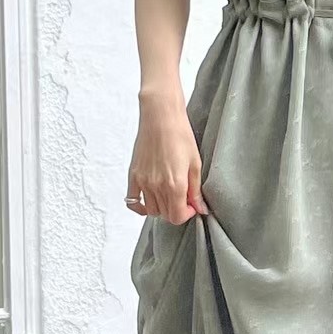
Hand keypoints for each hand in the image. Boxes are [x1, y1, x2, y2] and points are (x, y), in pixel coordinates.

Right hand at [125, 86, 208, 223]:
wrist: (161, 117)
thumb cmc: (180, 135)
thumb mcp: (195, 164)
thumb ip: (196, 190)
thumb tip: (200, 208)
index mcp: (175, 185)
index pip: (177, 217)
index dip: (187, 214)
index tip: (192, 205)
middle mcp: (157, 187)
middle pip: (165, 215)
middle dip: (176, 211)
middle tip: (183, 198)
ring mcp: (143, 182)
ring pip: (151, 210)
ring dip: (162, 207)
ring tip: (169, 194)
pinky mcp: (133, 175)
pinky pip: (132, 201)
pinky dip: (140, 206)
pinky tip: (150, 200)